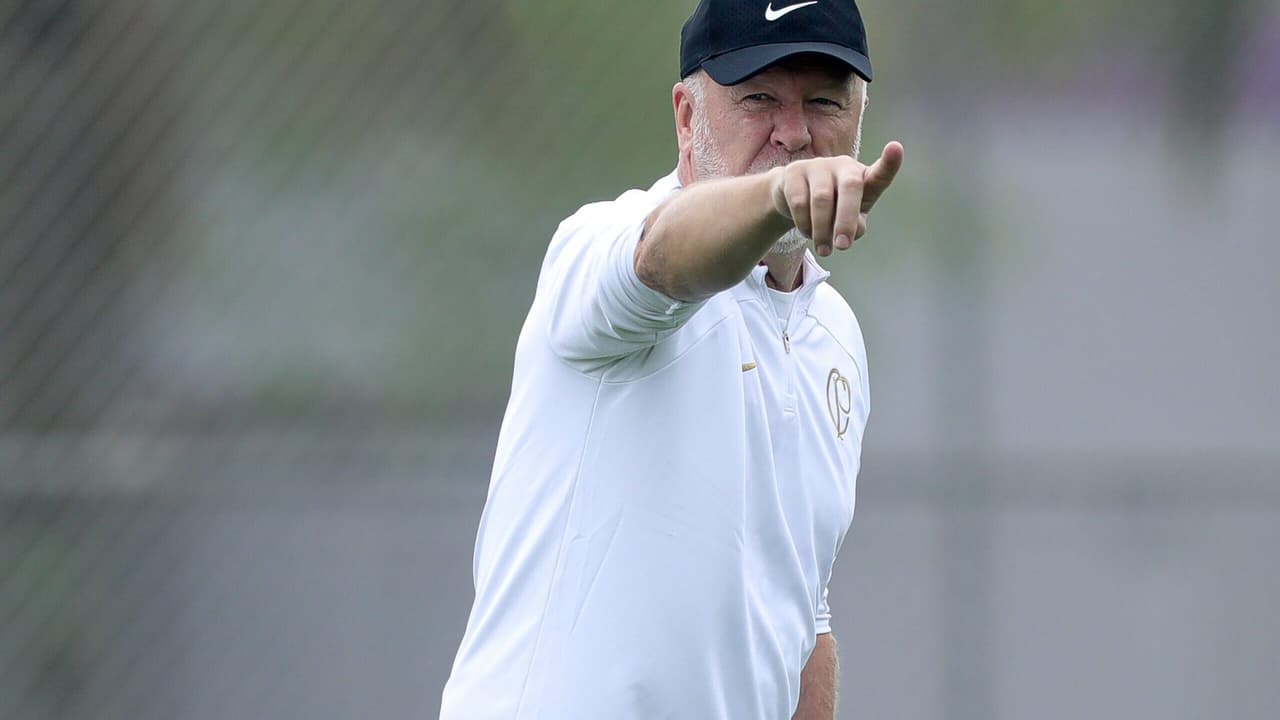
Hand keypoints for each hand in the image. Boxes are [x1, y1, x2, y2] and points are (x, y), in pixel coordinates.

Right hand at [769, 141, 904, 256]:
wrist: (792, 196)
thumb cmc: (831, 208)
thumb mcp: (850, 219)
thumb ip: (855, 225)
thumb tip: (845, 232)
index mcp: (863, 177)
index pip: (879, 172)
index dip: (889, 162)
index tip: (896, 148)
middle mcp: (843, 165)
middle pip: (850, 187)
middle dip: (846, 219)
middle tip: (843, 247)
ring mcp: (818, 165)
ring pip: (821, 199)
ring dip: (822, 230)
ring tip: (824, 250)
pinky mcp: (794, 171)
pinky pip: (799, 203)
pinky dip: (804, 224)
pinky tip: (808, 232)